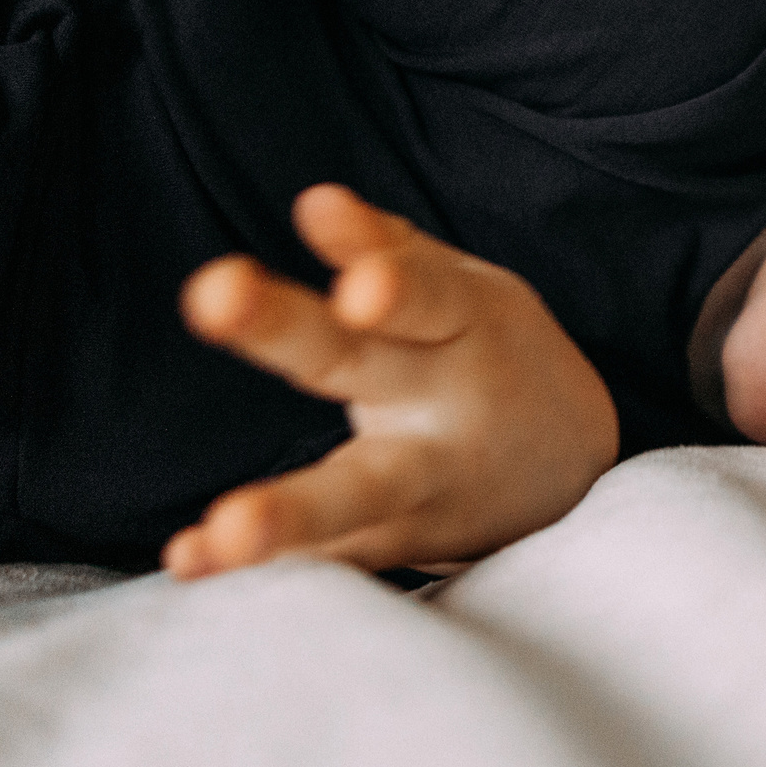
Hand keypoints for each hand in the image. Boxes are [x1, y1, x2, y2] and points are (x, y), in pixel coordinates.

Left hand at [163, 185, 620, 578]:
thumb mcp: (461, 291)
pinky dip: (267, 565)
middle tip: (214, 293)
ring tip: (225, 531)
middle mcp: (447, 402)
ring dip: (292, 513)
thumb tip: (314, 201)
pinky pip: (332, 554)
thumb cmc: (486, 351)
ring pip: (359, 495)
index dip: (394, 285)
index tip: (353, 284)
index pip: (430, 295)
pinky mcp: (399, 543)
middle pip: (358, 363)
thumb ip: (387, 249)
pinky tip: (191, 558)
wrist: (573, 468)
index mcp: (468, 323)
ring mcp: (427, 483)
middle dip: (285, 329)